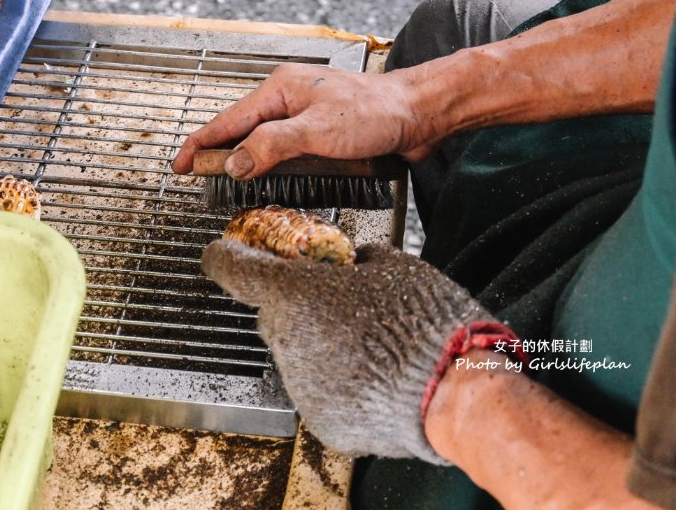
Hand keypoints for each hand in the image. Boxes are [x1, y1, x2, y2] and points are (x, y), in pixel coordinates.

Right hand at [171, 62, 446, 178]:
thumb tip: (235, 163)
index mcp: (280, 90)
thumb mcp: (317, 131)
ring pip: (263, 140)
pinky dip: (273, 163)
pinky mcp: (321, 130)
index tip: (180, 167)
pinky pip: (285, 147)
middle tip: (201, 179)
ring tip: (228, 181)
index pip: (227, 121)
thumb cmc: (377, 112)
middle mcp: (288, 98)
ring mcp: (305, 114)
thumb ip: (272, 146)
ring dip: (247, 160)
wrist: (420, 113)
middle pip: (240, 130)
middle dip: (220, 154)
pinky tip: (271, 176)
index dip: (200, 145)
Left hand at [202, 240, 513, 461]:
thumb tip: (355, 260)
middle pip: (272, 317)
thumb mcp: (394, 265)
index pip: (232, 269)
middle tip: (336, 304)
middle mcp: (286, 341)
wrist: (453, 390)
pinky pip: (319, 393)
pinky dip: (338, 385)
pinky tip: (371, 379)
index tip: (222, 253)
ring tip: (368, 348)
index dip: (224, 257)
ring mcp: (300, 386)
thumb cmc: (424, 319)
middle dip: (295, 308)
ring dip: (320, 349)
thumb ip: (359, 261)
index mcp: (295, 294)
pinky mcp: (319, 421)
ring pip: (296, 357)